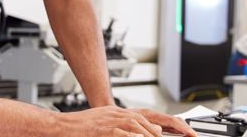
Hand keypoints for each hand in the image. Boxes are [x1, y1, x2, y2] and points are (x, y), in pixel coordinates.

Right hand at [53, 106, 196, 136]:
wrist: (61, 127)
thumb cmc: (81, 129)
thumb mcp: (107, 124)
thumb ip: (127, 128)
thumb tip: (148, 130)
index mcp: (120, 112)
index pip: (149, 115)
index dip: (168, 122)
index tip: (185, 129)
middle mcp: (117, 113)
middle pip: (147, 119)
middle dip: (167, 128)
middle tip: (184, 134)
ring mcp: (110, 120)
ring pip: (138, 125)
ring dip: (152, 134)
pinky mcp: (103, 129)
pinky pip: (122, 132)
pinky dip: (134, 136)